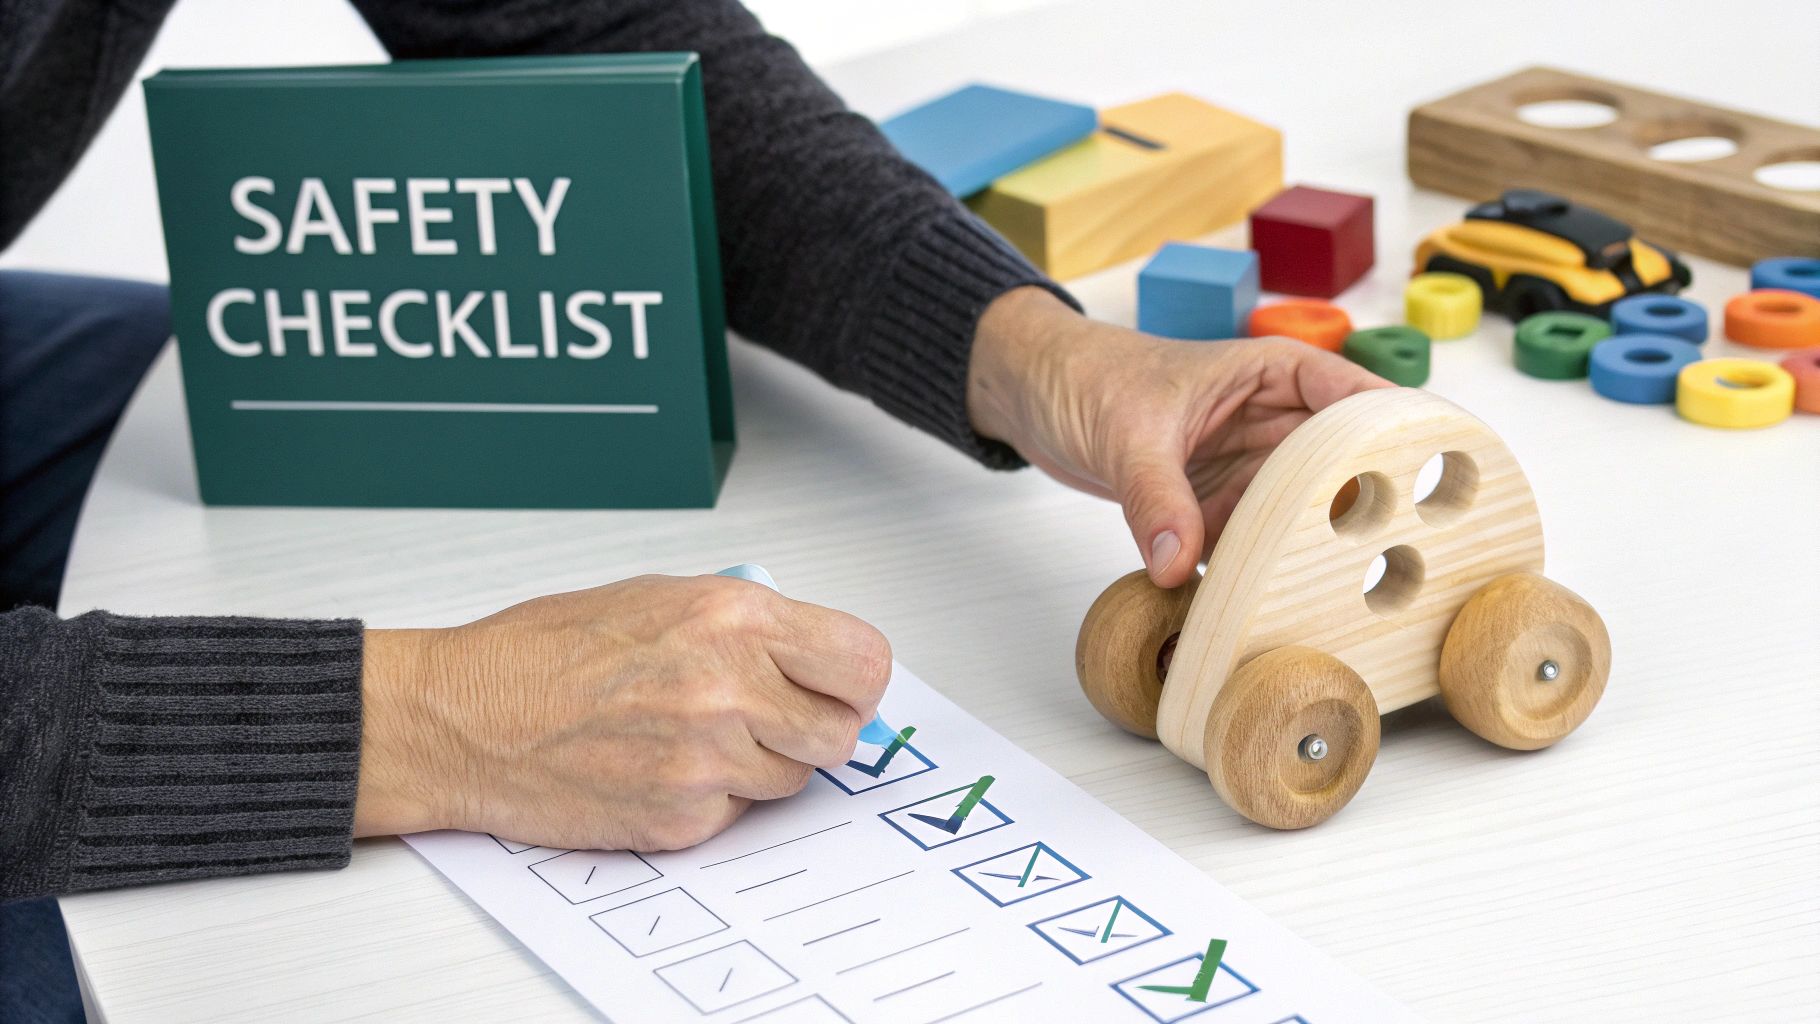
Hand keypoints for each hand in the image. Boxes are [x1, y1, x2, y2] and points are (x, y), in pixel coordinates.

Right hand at [353, 575, 891, 849]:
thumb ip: (747, 624)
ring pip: (794, 778)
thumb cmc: (543, 652)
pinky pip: (739, 815)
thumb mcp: (659, 596)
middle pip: (841, 732)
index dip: (855, 679)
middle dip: (815, 725)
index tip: (841, 685)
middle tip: (775, 714)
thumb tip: (811, 653)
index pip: (864, 661)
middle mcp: (728, 687)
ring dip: (761, 762)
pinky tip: (661, 765)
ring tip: (695, 733)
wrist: (465, 717)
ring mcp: (707, 760)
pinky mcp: (682, 818)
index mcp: (732, 618)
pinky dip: (714, 798)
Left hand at [968, 287, 1391, 587]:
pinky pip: (1253, 551)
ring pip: (1303, 518)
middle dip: (1368, 510)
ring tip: (1346, 601)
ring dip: (1314, 554)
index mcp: (1274, 376)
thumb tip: (1175, 563)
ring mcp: (1248, 475)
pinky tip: (1276, 615)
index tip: (1432, 478)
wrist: (1036, 396)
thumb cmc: (1088, 378)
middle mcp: (1274, 427)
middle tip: (1397, 559)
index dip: (1397, 436)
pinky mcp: (1216, 515)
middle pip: (1343, 470)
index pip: (1355, 400)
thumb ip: (1155, 497)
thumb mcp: (1127, 432)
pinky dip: (1260, 579)